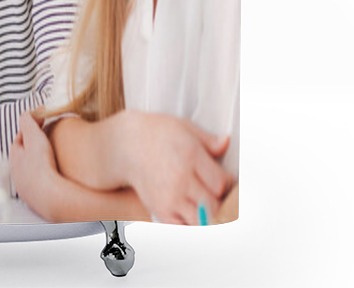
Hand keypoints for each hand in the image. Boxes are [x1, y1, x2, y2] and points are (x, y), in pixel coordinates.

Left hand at [10, 112, 60, 219]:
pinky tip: (55, 174)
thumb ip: (28, 120)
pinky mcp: (36, 199)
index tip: (43, 120)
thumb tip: (28, 112)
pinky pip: (40, 183)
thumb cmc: (41, 165)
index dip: (31, 126)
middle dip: (35, 145)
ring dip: (40, 162)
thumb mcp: (34, 135)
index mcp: (14, 156)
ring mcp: (26, 187)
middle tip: (49, 138)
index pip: (21, 136)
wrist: (50, 197)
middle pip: (25, 153)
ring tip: (54, 156)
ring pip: (32, 169)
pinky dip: (46, 176)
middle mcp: (16, 173)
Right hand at [116, 111, 233, 224]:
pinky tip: (191, 213)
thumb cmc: (157, 133)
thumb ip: (208, 140)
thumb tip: (227, 143)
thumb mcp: (184, 127)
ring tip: (204, 204)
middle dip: (219, 201)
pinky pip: (183, 227)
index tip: (223, 179)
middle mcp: (180, 178)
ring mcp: (169, 196)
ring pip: (201, 219)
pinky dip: (191, 224)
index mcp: (190, 155)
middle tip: (215, 193)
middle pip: (214, 203)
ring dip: (208, 215)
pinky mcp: (159, 209)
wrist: (126, 144)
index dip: (227, 183)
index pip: (221, 182)